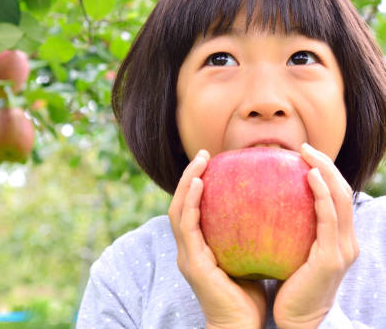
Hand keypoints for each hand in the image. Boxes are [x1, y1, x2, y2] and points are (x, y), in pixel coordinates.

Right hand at [168, 150, 266, 328]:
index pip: (192, 210)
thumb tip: (273, 207)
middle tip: (205, 154)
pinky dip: (191, 203)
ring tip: (201, 162)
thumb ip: (250, 235)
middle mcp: (188, 250)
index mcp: (198, 248)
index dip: (197, 185)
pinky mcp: (193, 264)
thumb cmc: (249, 296)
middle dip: (189, 177)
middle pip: (180, 204)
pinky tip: (202, 184)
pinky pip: (188, 227)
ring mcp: (187, 257)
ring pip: (178, 211)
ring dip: (187, 183)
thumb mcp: (248, 257)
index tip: (212, 163)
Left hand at [273, 143, 358, 328]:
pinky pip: (328, 217)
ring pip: (341, 198)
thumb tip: (266, 200)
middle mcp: (346, 242)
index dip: (326, 172)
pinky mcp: (331, 258)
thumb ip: (290, 228)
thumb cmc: (288, 286)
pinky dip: (322, 193)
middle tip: (304, 147)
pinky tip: (309, 176)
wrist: (295, 323)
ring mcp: (342, 250)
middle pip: (343, 191)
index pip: (338, 196)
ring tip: (307, 153)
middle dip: (326, 164)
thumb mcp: (293, 251)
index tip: (305, 154)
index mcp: (339, 239)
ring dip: (325, 171)